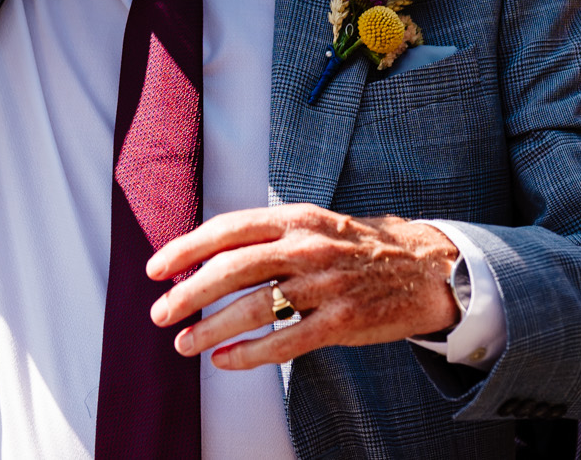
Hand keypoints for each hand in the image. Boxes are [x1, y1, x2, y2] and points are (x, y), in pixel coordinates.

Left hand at [145, 205, 459, 370]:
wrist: (424, 269)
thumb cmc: (353, 248)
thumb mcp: (311, 225)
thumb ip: (265, 238)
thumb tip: (203, 259)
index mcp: (294, 218)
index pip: (228, 229)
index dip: (186, 248)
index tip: (156, 269)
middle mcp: (307, 247)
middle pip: (233, 269)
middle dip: (189, 292)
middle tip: (161, 313)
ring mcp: (326, 285)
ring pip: (255, 308)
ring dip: (212, 328)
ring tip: (185, 343)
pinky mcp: (343, 321)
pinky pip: (286, 342)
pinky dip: (250, 355)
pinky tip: (224, 361)